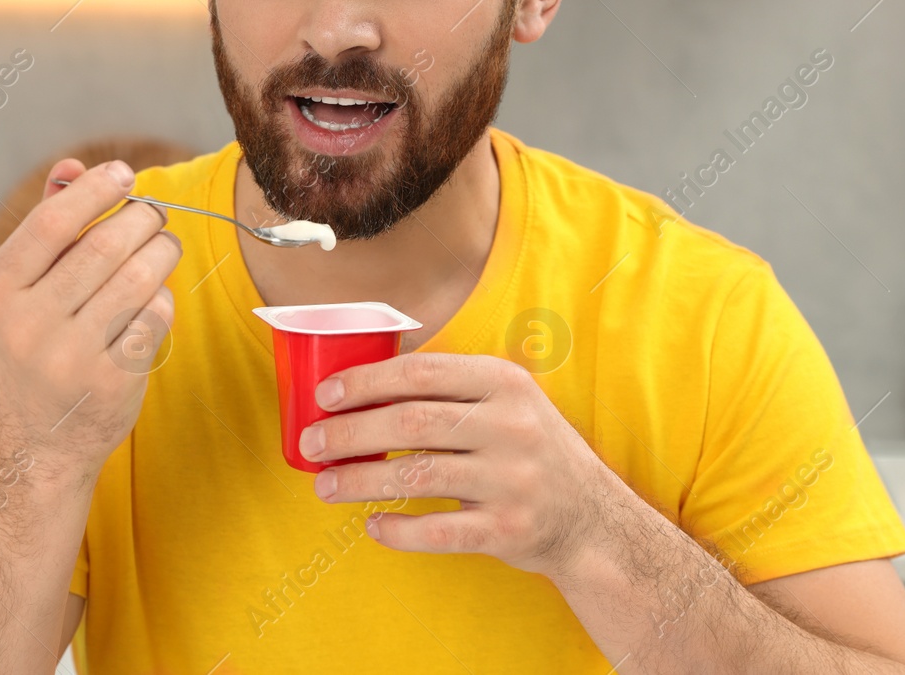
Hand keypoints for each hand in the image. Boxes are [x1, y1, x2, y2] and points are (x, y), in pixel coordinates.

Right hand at [0, 158, 181, 484]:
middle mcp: (29, 325)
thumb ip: (46, 226)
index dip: (95, 190)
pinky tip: (152, 301)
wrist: (34, 441)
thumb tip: (73, 167)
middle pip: (105, 246)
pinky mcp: (112, 382)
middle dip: (142, 219)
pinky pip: (155, 318)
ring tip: (163, 248)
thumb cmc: (31, 346)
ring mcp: (71, 358)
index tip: (123, 173)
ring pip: (139, 279)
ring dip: (163, 252)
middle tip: (153, 216)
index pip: (51, 223)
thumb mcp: (19, 290)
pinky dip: (162, 300)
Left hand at [298, 353, 625, 578]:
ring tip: (325, 486)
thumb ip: (451, 388)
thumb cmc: (531, 451)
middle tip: (312, 442)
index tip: (325, 395)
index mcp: (504, 383)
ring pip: (416, 476)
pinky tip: (373, 525)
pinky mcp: (508, 529)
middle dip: (350, 432)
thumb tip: (363, 382)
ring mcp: (512, 480)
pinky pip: (437, 530)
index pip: (421, 372)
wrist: (592, 519)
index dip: (365, 381)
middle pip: (411, 422)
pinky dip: (397, 530)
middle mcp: (511, 427)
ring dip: (360, 481)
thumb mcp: (508, 402)